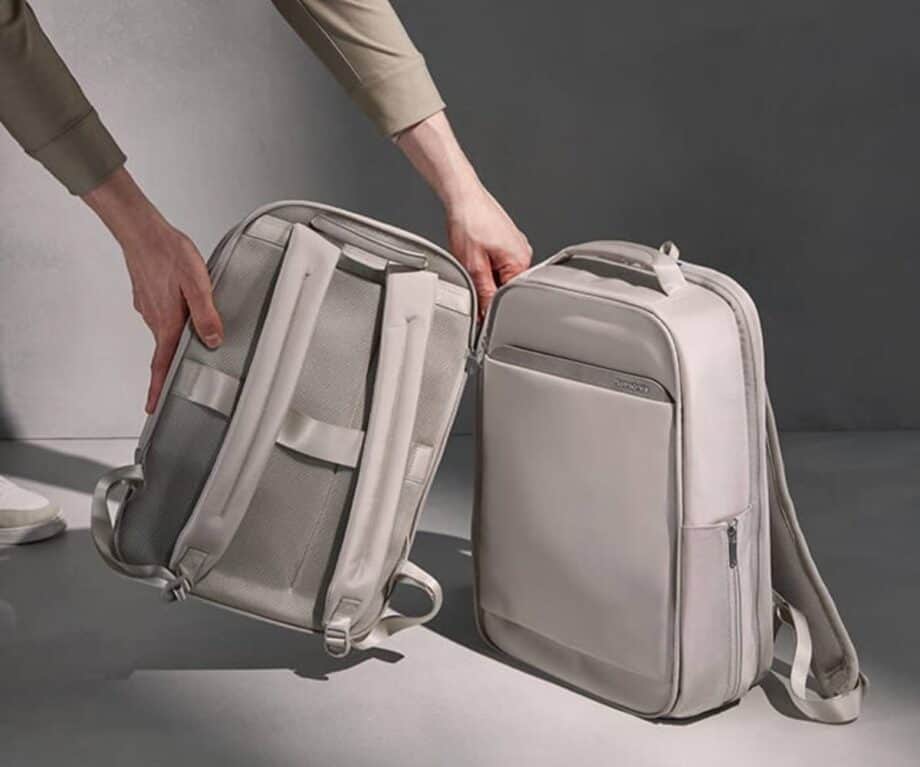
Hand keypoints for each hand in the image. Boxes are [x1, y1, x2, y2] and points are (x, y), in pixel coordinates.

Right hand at [83, 169, 222, 412]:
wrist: (140, 230)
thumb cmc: (168, 252)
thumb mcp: (198, 283)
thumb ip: (206, 314)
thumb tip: (213, 340)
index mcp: (167, 321)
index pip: (161, 364)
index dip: (158, 388)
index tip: (153, 407)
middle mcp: (154, 319)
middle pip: (163, 352)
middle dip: (168, 370)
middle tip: (173, 385)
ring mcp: (149, 308)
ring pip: (164, 333)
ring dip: (174, 342)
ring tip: (191, 345)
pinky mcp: (148, 297)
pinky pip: (162, 317)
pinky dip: (171, 323)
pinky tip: (184, 313)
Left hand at [445, 182, 531, 314]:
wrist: (463, 196)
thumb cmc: (469, 221)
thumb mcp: (473, 265)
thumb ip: (483, 293)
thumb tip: (486, 313)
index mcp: (520, 261)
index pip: (509, 296)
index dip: (491, 304)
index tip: (478, 306)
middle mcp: (523, 253)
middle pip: (505, 285)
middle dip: (486, 286)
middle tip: (470, 273)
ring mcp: (515, 246)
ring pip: (499, 274)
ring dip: (484, 273)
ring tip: (472, 256)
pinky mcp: (506, 241)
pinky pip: (497, 261)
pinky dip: (484, 262)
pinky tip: (474, 251)